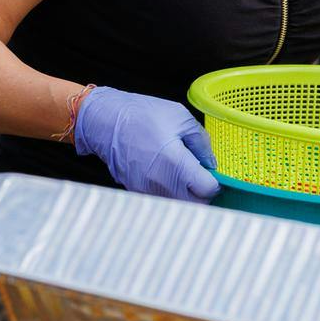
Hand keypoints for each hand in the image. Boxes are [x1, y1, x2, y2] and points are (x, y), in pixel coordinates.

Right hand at [73, 87, 220, 201]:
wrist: (105, 121)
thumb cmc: (141, 115)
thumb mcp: (179, 117)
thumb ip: (201, 141)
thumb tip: (210, 161)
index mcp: (176, 164)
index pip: (207, 190)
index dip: (214, 182)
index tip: (211, 173)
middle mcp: (162, 183)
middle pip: (195, 205)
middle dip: (202, 194)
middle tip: (201, 177)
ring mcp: (148, 190)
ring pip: (177, 205)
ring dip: (185, 195)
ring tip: (181, 174)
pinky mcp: (137, 191)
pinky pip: (161, 199)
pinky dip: (168, 192)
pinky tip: (164, 174)